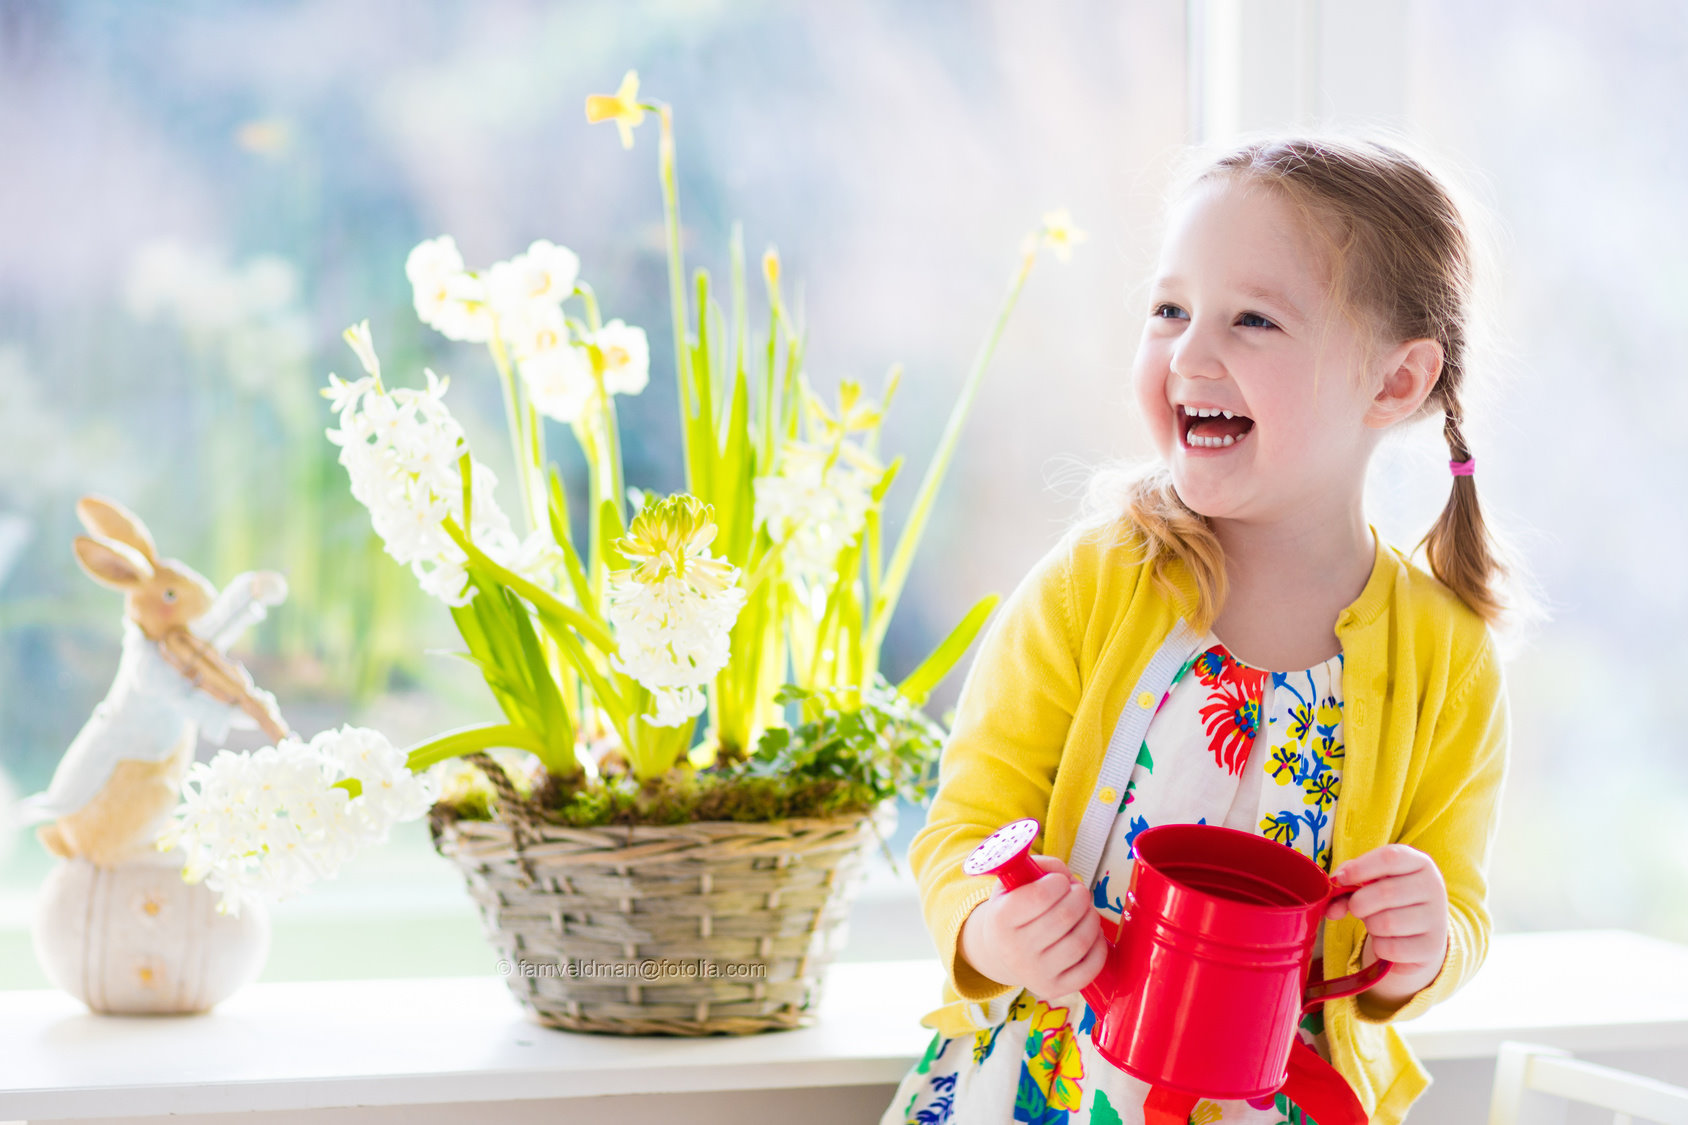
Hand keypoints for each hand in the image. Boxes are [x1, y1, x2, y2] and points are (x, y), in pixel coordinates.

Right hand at [959, 852, 1105, 1000]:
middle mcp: (1014, 950)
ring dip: (1092, 918)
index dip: (1058, 882)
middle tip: (1079, 893)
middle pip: (1064, 917)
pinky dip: (1099, 946)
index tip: (1060, 881)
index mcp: (1000, 919)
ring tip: (1086, 911)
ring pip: (1080, 941)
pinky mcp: (1054, 989)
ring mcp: (1035, 973)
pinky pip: (1090, 968)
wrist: (1001, 952)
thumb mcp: (1013, 882)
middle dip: (1080, 896)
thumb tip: (1065, 875)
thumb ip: (1039, 867)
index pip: (1039, 896)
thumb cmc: (1012, 910)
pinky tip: (1091, 934)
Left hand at [1326, 844, 1449, 1004]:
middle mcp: (1434, 887)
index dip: (1360, 868)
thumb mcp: (1371, 882)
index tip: (1341, 879)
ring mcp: (1437, 918)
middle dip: (1359, 903)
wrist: (1419, 932)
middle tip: (1357, 907)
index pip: (1390, 858)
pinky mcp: (1432, 947)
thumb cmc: (1389, 899)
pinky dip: (1379, 947)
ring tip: (1376, 922)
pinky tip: (1387, 940)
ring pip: (1386, 923)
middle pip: (1385, 892)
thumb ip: (1347, 885)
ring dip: (1370, 925)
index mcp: (1420, 863)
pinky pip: (1390, 948)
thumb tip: (1330, 908)